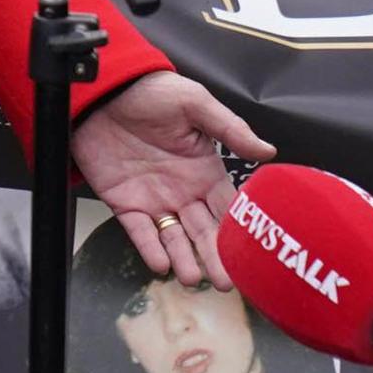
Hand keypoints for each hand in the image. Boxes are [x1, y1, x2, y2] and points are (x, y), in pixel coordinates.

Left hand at [70, 70, 273, 289]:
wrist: (104, 91)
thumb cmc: (153, 92)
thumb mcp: (194, 103)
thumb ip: (230, 128)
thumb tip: (268, 150)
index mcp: (205, 171)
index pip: (228, 208)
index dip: (239, 230)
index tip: (253, 252)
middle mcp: (184, 191)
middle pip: (205, 231)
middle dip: (216, 256)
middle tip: (227, 281)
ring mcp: (155, 199)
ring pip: (175, 238)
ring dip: (185, 259)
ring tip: (194, 278)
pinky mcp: (125, 203)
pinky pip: (140, 232)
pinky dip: (150, 248)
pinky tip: (161, 263)